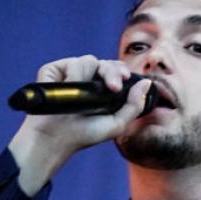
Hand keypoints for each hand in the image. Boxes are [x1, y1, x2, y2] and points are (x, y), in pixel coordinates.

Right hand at [7, 55, 153, 195]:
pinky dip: (72, 74)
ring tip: (84, 95)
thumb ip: (134, 105)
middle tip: (114, 87)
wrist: (56, 138)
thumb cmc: (85, 134)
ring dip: (90, 76)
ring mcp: (69, 74)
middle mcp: (87, 79)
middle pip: (105, 62)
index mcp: (101, 89)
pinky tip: (69, 87)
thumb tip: (147, 83)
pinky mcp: (53, 71)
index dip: (121, 70)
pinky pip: (69, 63)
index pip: (115, 70)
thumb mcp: (116, 124)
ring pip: (87, 60)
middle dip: (112, 71)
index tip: (126, 77)